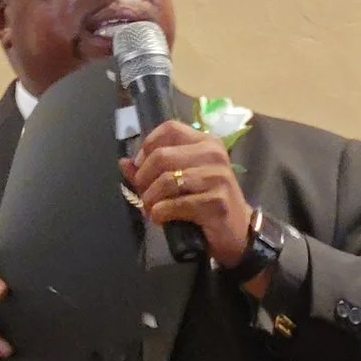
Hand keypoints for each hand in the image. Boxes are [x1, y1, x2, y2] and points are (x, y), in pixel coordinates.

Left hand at [124, 121, 250, 267]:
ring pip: (166, 181)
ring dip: (150, 199)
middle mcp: (214, 155)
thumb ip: (152, 170)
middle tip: (143, 195)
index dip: (147, 146)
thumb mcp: (181, 181)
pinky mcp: (216, 202)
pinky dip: (160, 214)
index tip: (140, 167)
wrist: (236, 231)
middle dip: (144, 179)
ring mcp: (217, 178)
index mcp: (206, 142)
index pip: (170, 129)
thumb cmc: (206, 202)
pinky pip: (175, 205)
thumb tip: (124, 162)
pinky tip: (161, 219)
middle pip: (162, 156)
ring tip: (151, 209)